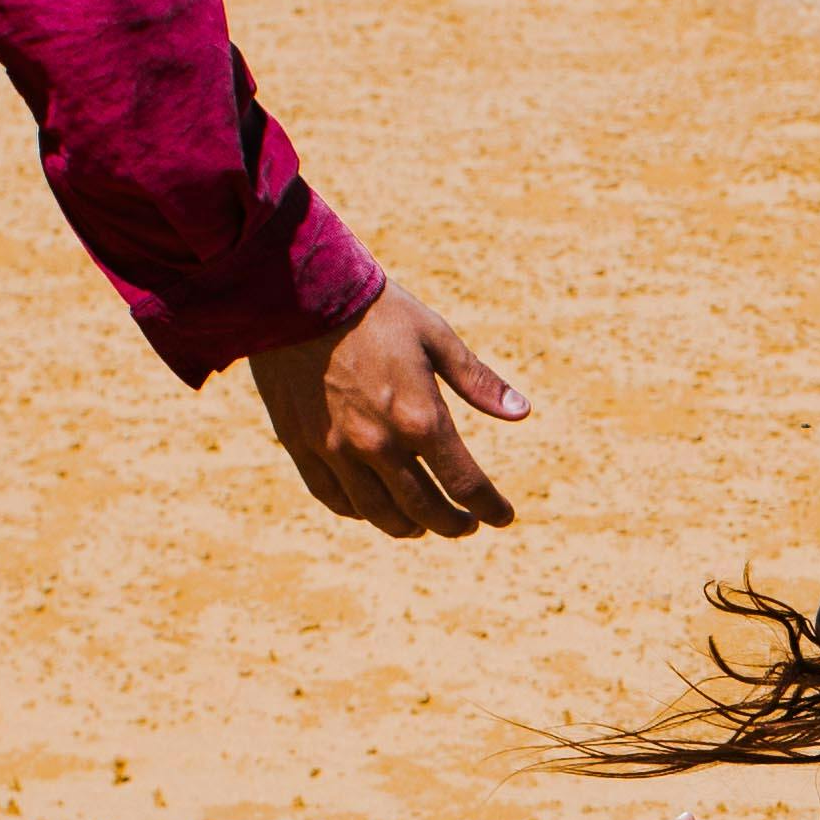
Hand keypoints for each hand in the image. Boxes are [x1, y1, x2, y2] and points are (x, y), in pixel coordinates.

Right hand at [246, 282, 524, 537]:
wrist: (298, 292)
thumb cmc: (376, 310)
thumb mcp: (436, 336)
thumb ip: (477, 381)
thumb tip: (522, 412)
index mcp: (419, 417)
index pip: (465, 483)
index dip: (489, 507)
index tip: (502, 516)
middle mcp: (379, 443)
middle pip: (424, 509)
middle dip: (451, 523)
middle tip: (465, 525)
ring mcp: (336, 449)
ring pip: (378, 513)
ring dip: (407, 526)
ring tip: (421, 525)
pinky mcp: (302, 445)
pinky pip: (334, 496)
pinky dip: (359, 512)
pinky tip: (372, 509)